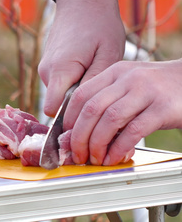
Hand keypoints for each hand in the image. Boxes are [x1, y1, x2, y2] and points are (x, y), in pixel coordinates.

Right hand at [38, 0, 125, 116]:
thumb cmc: (99, 23)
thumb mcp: (108, 55)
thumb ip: (95, 85)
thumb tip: (88, 111)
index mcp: (59, 71)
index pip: (53, 111)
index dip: (70, 120)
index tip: (90, 121)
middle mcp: (46, 72)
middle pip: (59, 104)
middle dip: (79, 106)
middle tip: (104, 95)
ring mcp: (45, 68)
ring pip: (61, 94)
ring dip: (78, 92)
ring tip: (97, 75)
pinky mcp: (48, 65)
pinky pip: (60, 83)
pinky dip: (74, 82)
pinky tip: (89, 68)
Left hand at [64, 59, 181, 164]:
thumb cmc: (158, 89)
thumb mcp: (129, 86)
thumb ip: (108, 101)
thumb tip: (80, 131)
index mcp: (115, 72)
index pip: (81, 94)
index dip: (69, 119)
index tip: (67, 137)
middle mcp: (128, 79)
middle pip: (91, 109)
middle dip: (79, 136)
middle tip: (77, 153)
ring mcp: (146, 92)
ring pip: (110, 120)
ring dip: (97, 144)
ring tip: (95, 158)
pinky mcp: (163, 108)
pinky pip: (134, 131)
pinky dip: (119, 147)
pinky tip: (115, 157)